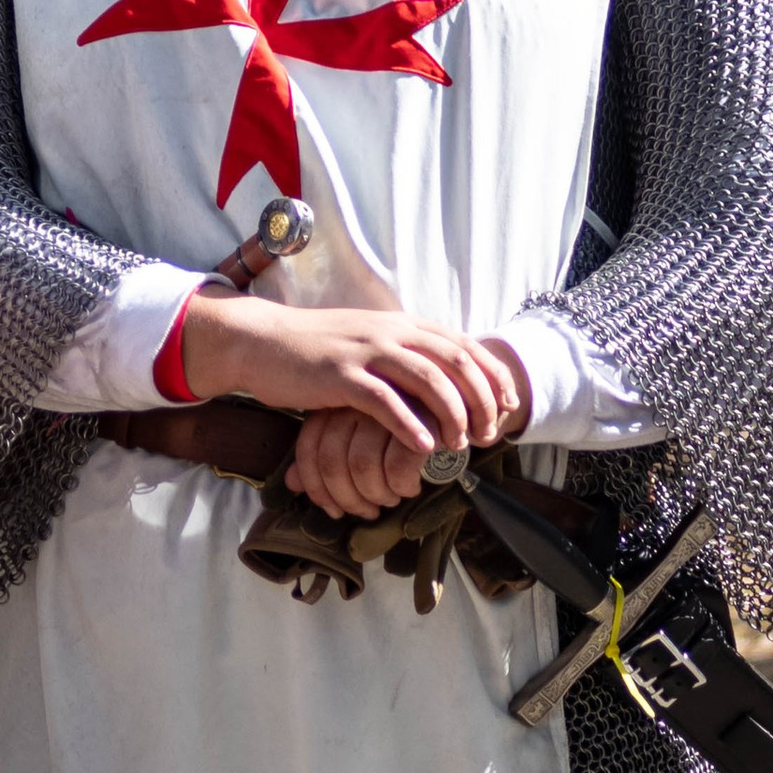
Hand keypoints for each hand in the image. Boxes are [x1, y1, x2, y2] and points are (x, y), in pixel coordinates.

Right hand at [289, 334, 529, 514]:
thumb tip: (440, 380)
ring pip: (428, 380)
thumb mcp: (368, 341)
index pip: (463, 344)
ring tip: (461, 444)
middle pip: (455, 361)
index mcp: (401, 324)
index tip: (509, 404)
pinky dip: (409, 426)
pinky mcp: (340, 376)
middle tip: (490, 433)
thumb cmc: (316, 350)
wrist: (262, 342)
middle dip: (482, 399)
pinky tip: (423, 449)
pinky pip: (384, 402)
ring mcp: (366, 352)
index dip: (493, 374)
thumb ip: (403, 354)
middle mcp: (390, 332)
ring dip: (452, 414)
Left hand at [289, 406, 439, 516]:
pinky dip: (402, 486)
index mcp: (339, 400)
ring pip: (360, 466)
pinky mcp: (422, 416)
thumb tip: (291, 482)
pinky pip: (396, 467)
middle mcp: (359, 399)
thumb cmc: (407, 427)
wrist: (465, 401)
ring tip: (393, 497)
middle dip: (348, 499)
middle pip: (330, 461)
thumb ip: (324, 454)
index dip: (317, 489)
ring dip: (376, 495)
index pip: (308, 449)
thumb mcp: (361, 435)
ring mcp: (389, 405)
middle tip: (369, 511)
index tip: (334, 510)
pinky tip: (412, 486)